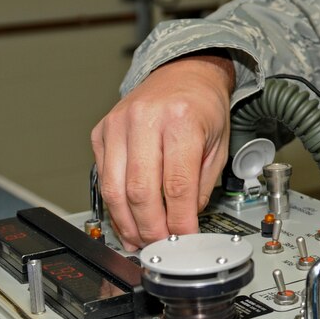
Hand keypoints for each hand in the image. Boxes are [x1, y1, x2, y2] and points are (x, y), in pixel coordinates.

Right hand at [91, 53, 234, 248]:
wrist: (184, 73)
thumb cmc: (203, 107)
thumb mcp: (218, 144)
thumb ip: (201, 185)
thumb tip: (184, 223)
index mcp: (182, 120)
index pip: (177, 184)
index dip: (179, 220)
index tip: (184, 238)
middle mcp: (146, 118)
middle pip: (141, 190)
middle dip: (151, 228)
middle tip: (160, 245)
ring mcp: (118, 124)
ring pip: (115, 188)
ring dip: (127, 223)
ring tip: (140, 240)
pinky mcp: (101, 131)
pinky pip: (103, 178)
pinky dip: (114, 204)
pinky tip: (125, 219)